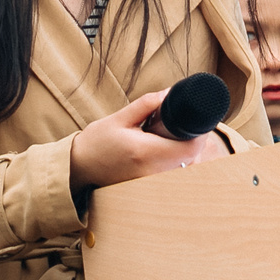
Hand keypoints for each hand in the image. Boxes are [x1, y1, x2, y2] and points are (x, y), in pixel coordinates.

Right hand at [68, 89, 223, 190]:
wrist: (79, 167)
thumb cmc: (97, 141)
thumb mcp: (120, 117)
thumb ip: (147, 104)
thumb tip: (170, 93)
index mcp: (145, 152)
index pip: (190, 147)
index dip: (201, 132)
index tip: (200, 118)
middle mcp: (151, 171)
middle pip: (191, 158)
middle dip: (195, 139)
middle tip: (189, 122)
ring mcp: (150, 182)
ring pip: (184, 166)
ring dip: (187, 150)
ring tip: (177, 134)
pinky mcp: (148, 186)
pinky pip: (173, 173)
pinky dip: (177, 160)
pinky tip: (168, 148)